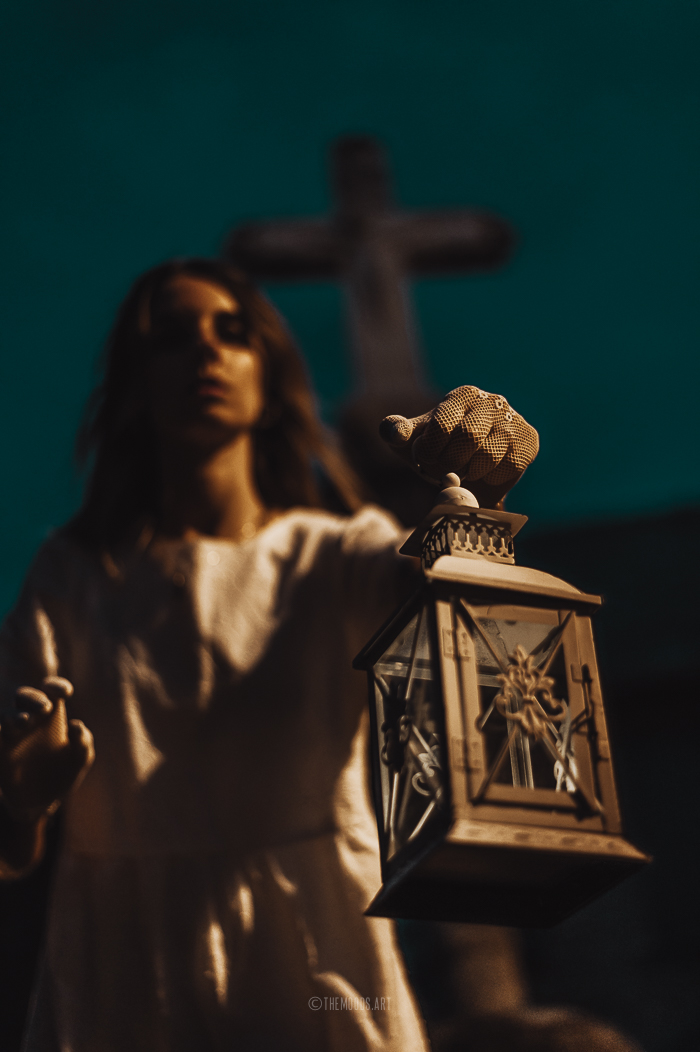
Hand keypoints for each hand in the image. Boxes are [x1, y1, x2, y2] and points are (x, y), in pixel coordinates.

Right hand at [0, 676, 93, 822]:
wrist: (42, 801)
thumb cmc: (65, 772)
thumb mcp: (80, 758)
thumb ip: (83, 741)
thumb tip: (77, 725)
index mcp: (51, 714)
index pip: (52, 691)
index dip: (56, 686)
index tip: (65, 692)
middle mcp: (30, 719)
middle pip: (25, 697)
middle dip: (33, 698)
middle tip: (45, 707)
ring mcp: (12, 734)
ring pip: (7, 716)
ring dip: (14, 716)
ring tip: (25, 721)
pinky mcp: (0, 752)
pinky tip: (4, 733)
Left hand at [380, 385, 538, 506]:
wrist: (471, 473)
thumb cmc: (438, 451)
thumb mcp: (411, 442)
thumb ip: (396, 432)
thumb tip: (393, 431)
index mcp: (461, 395)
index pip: (442, 422)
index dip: (429, 450)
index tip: (424, 460)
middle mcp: (491, 401)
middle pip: (468, 436)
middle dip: (449, 463)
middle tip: (443, 472)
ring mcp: (513, 419)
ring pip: (488, 454)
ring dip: (469, 473)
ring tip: (463, 472)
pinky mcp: (528, 440)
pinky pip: (509, 466)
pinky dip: (491, 478)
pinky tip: (485, 473)